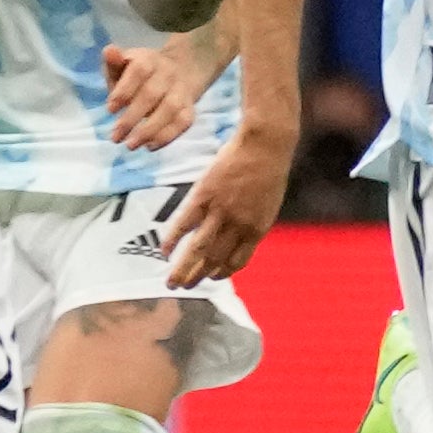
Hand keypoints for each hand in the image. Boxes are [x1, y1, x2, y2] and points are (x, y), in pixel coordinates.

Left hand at [101, 39, 213, 154]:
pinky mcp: (189, 108)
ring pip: (169, 110)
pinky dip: (167, 136)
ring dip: (149, 131)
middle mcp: (168, 74)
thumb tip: (109, 50)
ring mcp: (181, 91)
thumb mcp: (123, 65)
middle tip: (115, 137)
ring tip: (130, 145)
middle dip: (132, 118)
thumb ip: (113, 63)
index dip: (124, 90)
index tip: (110, 109)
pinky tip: (150, 147)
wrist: (180, 70)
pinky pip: (183, 122)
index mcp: (148, 60)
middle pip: (151, 95)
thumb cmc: (139, 74)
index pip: (138, 71)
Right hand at [161, 120, 292, 286]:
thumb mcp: (267, 203)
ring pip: (198, 248)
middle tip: (183, 286)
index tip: (211, 277)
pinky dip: (172, 240)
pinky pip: (184, 224)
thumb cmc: (268, 171)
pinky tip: (163, 250)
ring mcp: (219, 212)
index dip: (222, 272)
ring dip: (183, 268)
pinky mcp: (203, 197)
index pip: (237, 261)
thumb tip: (238, 235)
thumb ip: (252, 222)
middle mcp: (237, 226)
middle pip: (214, 260)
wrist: (264, 146)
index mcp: (256, 229)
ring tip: (171, 281)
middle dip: (198, 276)